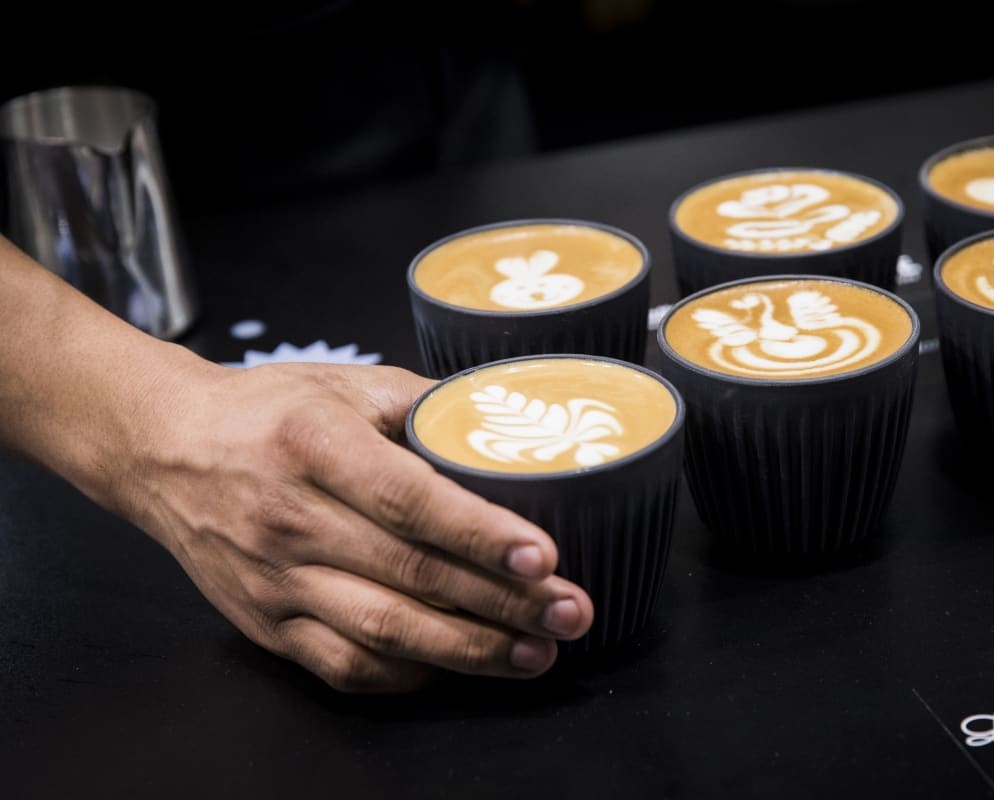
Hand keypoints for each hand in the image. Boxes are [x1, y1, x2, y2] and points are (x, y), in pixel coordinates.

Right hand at [111, 361, 592, 692]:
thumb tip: (509, 423)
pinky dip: (408, 674)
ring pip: (383, 632)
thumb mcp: (344, 383)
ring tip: (535, 654)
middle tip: (571, 614)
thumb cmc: (266, 410)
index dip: (480, 534)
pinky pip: (343, 665)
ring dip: (468, 651)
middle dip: (502, 603)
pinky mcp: (265, 625)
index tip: (544, 557)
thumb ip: (425, 403)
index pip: (409, 500)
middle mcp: (292, 519)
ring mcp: (275, 581)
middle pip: (410, 575)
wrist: (165, 448)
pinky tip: (459, 666)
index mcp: (316, 447)